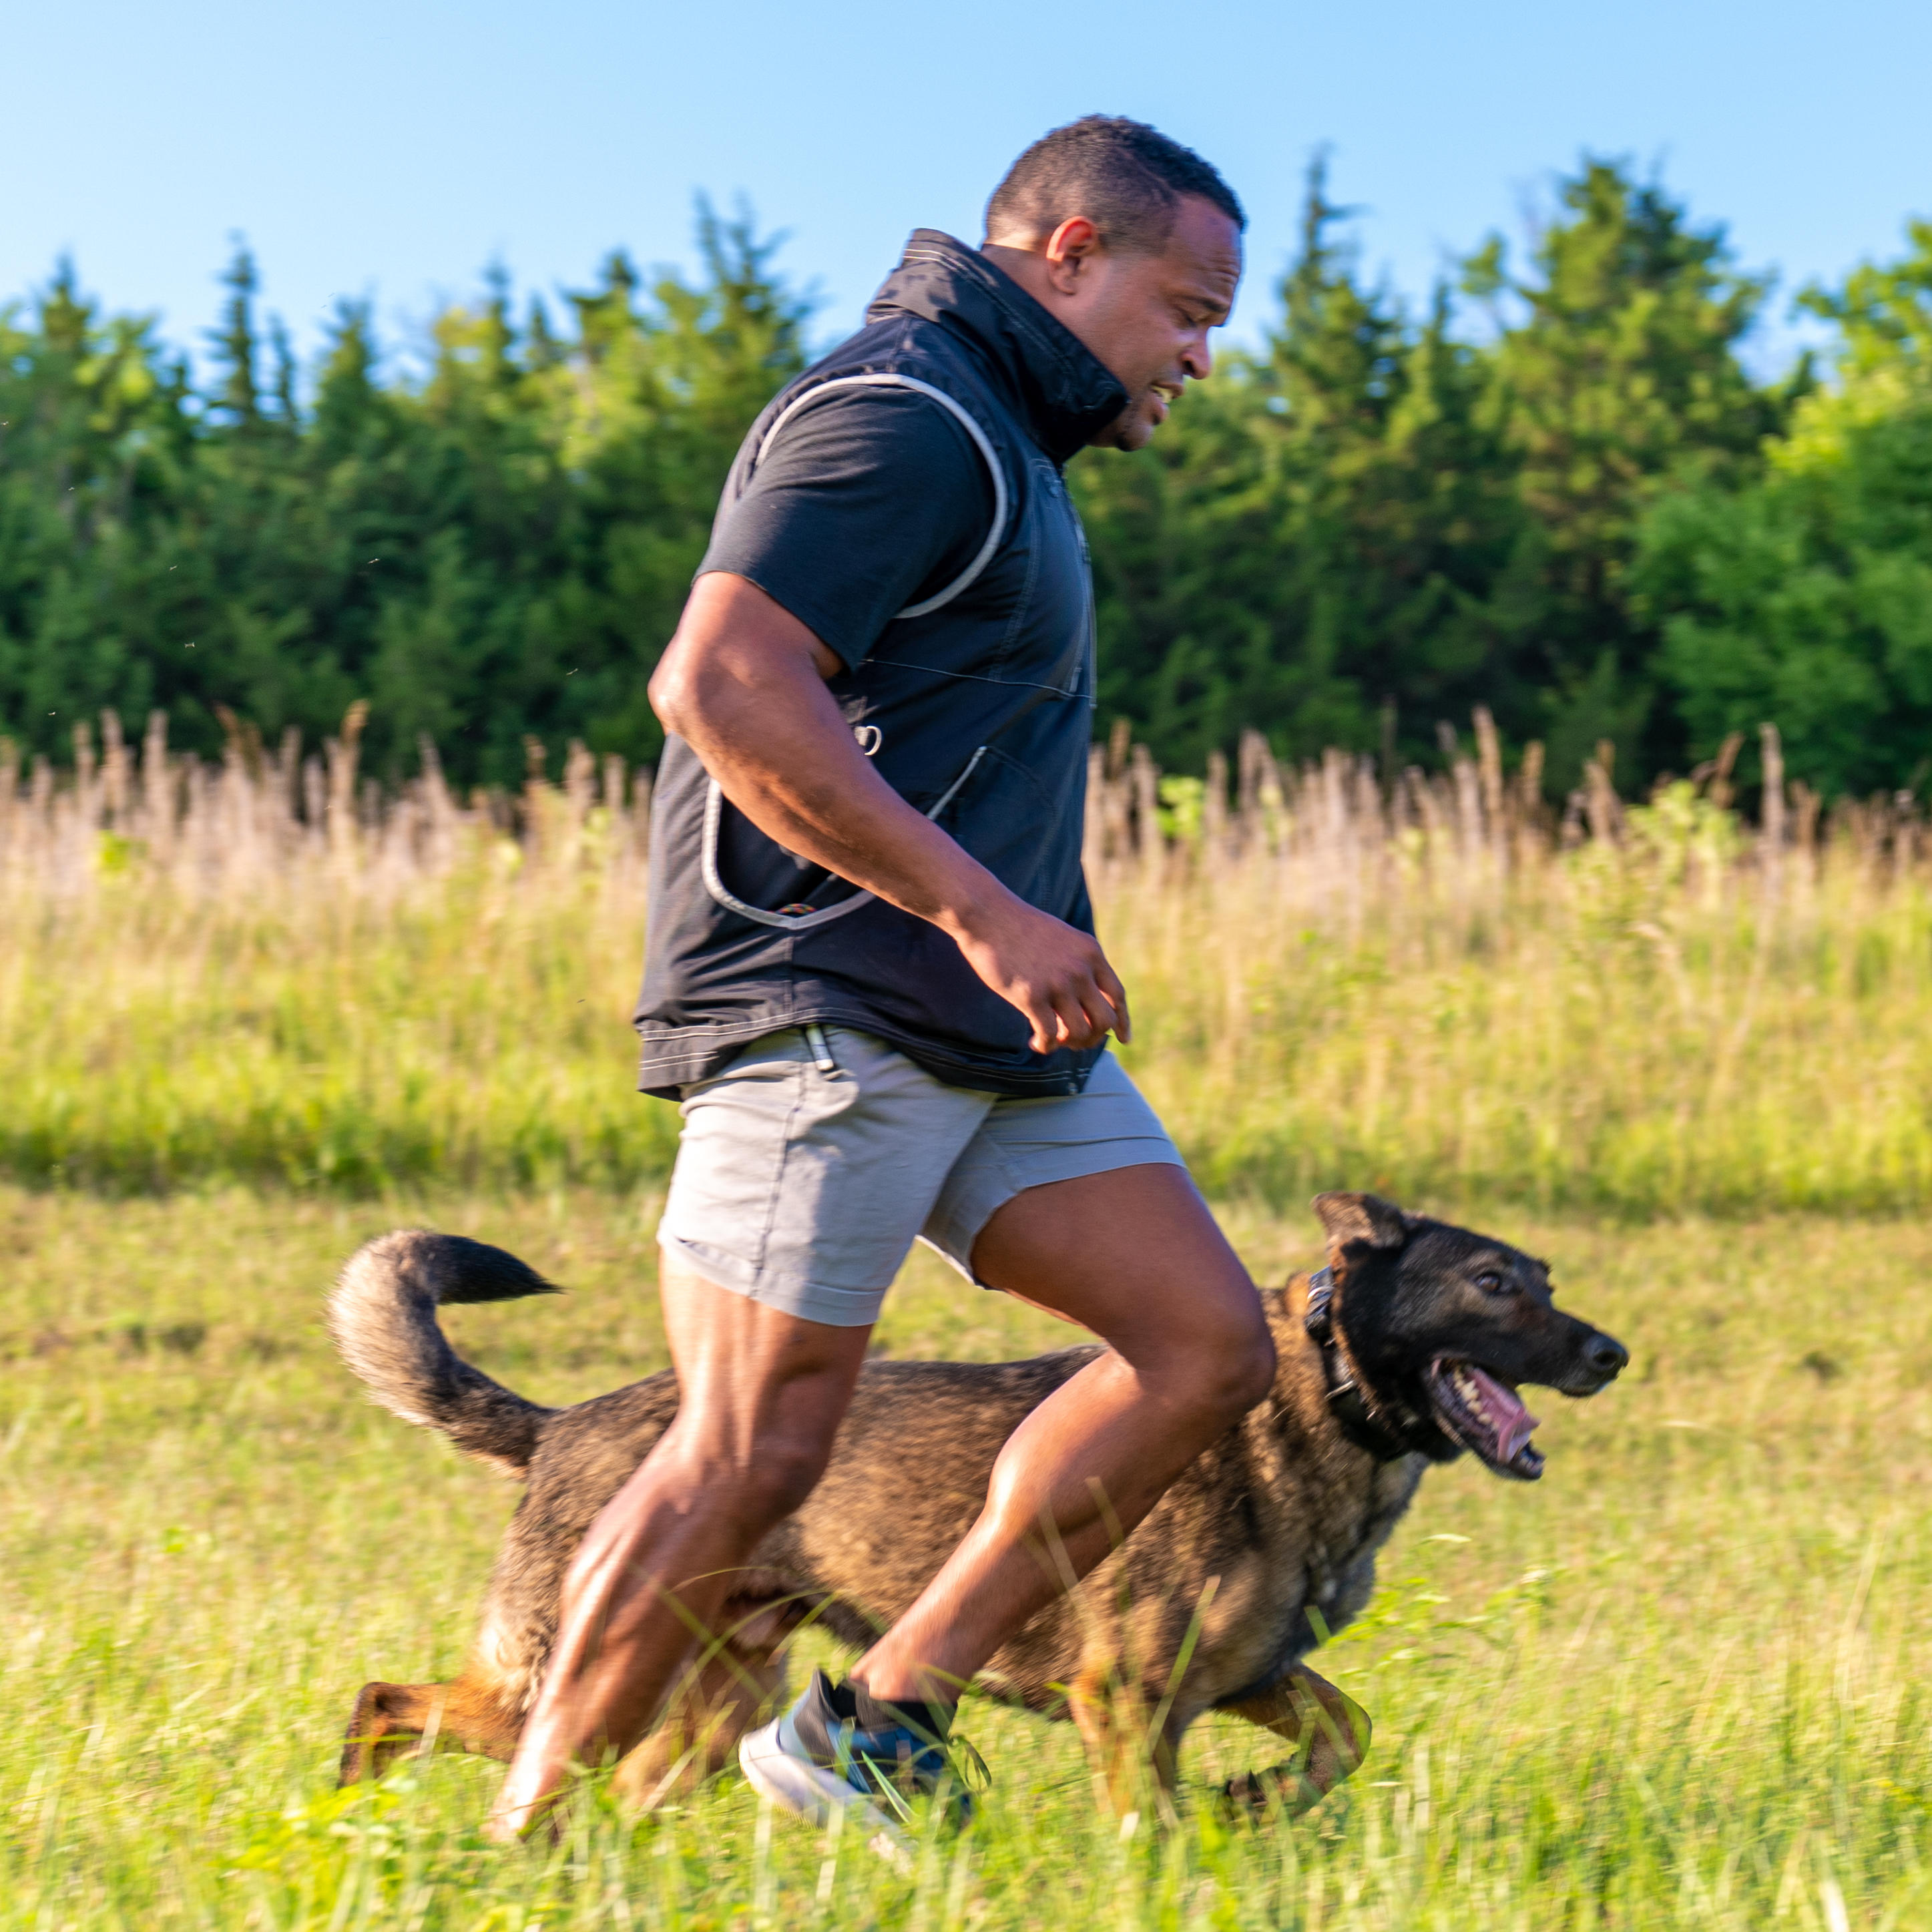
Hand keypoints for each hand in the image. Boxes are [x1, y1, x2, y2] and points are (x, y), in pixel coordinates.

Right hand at [944, 887, 1131, 1053]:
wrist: (987, 914)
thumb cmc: (1019, 928)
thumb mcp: (1061, 939)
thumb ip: (1077, 966)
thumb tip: (1082, 1008)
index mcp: (1091, 953)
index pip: (1117, 995)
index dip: (1122, 1021)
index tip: (1123, 1039)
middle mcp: (1080, 969)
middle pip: (1104, 1020)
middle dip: (1092, 1038)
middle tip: (1072, 1041)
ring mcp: (1057, 982)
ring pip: (1079, 1032)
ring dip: (1067, 1044)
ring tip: (1052, 1040)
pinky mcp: (1031, 995)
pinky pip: (1049, 1035)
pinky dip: (1045, 1046)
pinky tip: (1034, 1043)